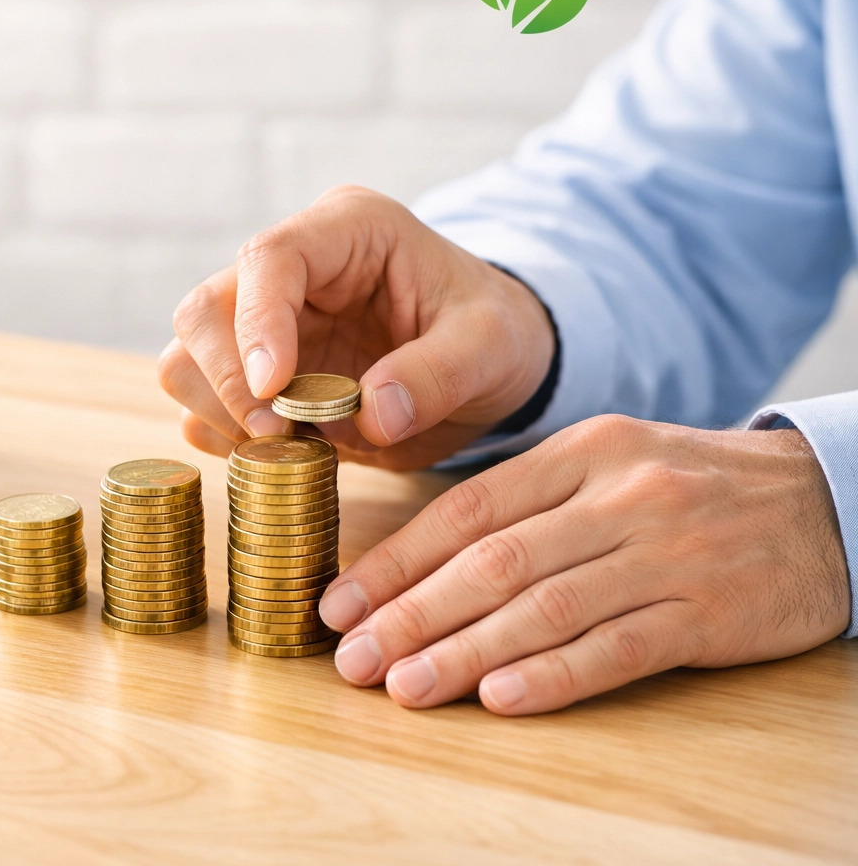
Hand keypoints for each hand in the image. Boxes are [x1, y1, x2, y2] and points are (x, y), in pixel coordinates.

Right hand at [158, 187, 554, 469]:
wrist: (488, 365)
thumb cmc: (494, 334)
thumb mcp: (493, 347)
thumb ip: (439, 374)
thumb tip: (372, 415)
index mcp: (346, 231)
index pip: (267, 258)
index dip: (257, 325)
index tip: (277, 391)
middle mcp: (290, 271)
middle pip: (204, 309)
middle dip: (228, 379)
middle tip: (280, 436)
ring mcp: (264, 323)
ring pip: (188, 357)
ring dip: (221, 411)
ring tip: (288, 448)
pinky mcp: (254, 374)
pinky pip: (203, 403)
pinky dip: (227, 436)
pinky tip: (281, 454)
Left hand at [318, 416, 849, 713]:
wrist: (824, 503)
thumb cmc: (688, 487)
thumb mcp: (608, 464)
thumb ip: (526, 504)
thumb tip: (419, 564)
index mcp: (581, 452)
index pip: (467, 511)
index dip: (398, 562)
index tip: (340, 603)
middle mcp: (618, 498)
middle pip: (494, 563)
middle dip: (412, 615)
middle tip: (352, 658)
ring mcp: (664, 556)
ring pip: (544, 608)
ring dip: (464, 653)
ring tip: (404, 687)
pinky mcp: (707, 614)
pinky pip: (617, 649)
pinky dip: (553, 675)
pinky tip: (498, 698)